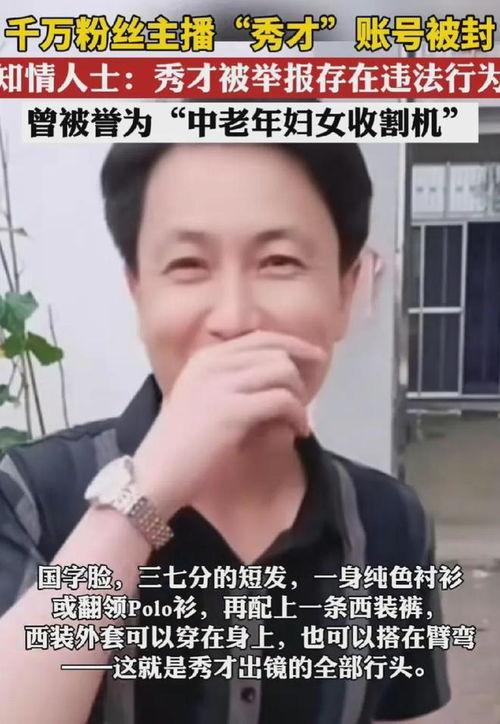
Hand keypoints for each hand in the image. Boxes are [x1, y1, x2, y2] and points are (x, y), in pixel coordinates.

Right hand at [133, 330, 325, 517]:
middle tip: (306, 398)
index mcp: (205, 358)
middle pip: (276, 351)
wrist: (156, 475)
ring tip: (298, 419)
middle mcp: (213, 363)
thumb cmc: (180, 445)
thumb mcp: (201, 399)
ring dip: (299, 396)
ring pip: (283, 371)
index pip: (260, 338)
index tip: (314, 357)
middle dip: (300, 374)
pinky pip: (283, 400)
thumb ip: (231, 382)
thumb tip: (278, 376)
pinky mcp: (233, 410)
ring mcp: (221, 384)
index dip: (293, 345)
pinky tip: (298, 431)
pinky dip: (298, 416)